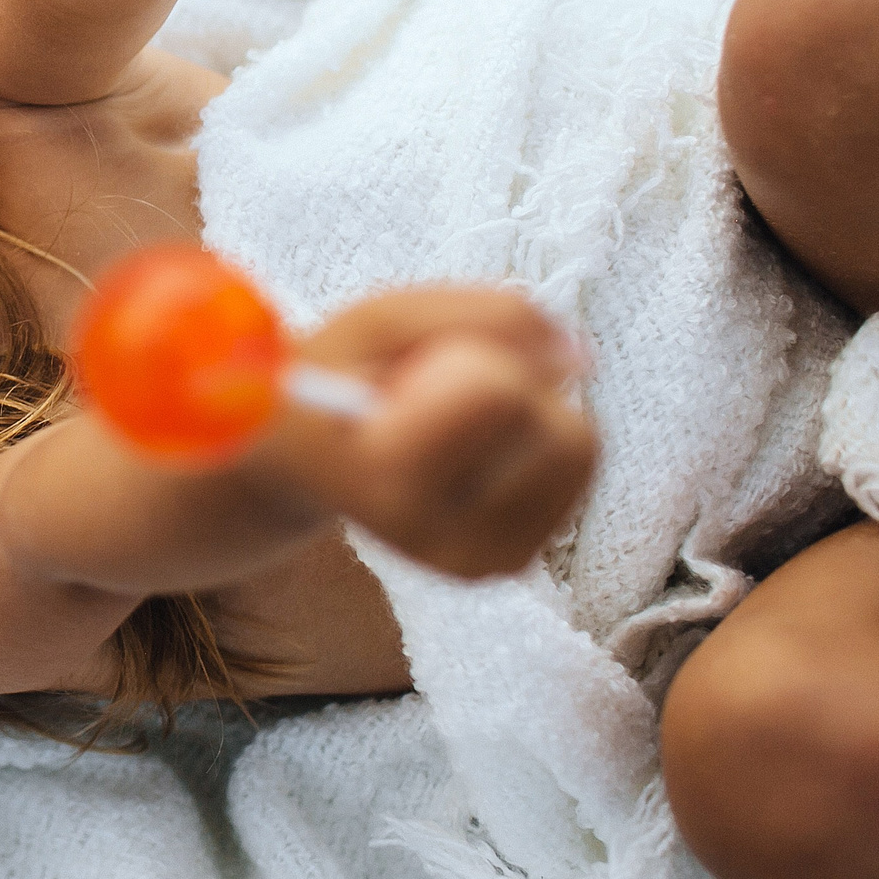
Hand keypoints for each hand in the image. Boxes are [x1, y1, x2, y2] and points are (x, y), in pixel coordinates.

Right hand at [267, 286, 598, 578]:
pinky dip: (538, 443)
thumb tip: (579, 358)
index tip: (415, 364)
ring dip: (535, 412)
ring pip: (580, 453)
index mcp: (383, 477)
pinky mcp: (504, 564)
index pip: (500, 392)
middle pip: (564, 434)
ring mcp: (475, 561)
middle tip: (450, 387)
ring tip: (458, 417)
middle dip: (522, 385)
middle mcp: (435, 538)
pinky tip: (475, 447)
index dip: (475, 350)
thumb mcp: (379, 321)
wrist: (298, 463)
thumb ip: (482, 314)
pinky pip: (577, 477)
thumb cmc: (333, 378)